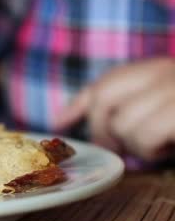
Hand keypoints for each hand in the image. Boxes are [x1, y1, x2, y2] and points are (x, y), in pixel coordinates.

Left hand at [54, 58, 174, 161]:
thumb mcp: (158, 114)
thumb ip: (120, 110)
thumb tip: (59, 121)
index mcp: (160, 69)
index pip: (108, 80)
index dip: (79, 103)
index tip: (58, 123)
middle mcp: (167, 71)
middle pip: (104, 97)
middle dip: (102, 131)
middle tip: (116, 150)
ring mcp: (174, 89)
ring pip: (122, 123)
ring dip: (133, 145)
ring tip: (156, 147)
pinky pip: (144, 135)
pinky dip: (149, 151)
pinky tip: (166, 149)